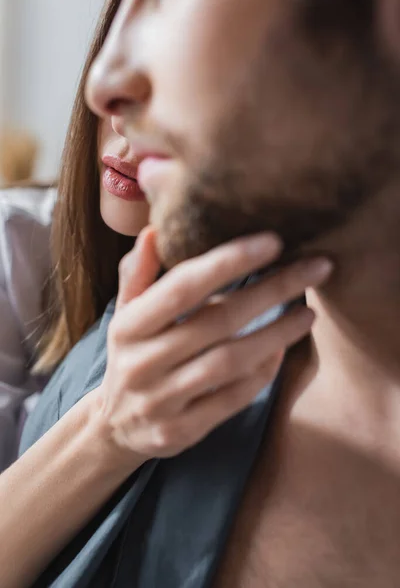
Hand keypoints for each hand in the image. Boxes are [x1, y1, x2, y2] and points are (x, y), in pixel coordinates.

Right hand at [96, 227, 331, 462]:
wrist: (116, 427)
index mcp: (128, 326)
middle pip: (218, 322)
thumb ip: (138, 274)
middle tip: (316, 268)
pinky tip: (282, 351)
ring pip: (230, 362)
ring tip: (308, 313)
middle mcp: (142, 363)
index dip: (228, 262)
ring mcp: (163, 401)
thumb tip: (154, 231)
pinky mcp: (183, 431)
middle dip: (272, 291)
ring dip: (276, 334)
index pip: (182, 288)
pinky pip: (233, 399)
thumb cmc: (131, 355)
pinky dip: (262, 373)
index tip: (273, 241)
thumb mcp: (124, 315)